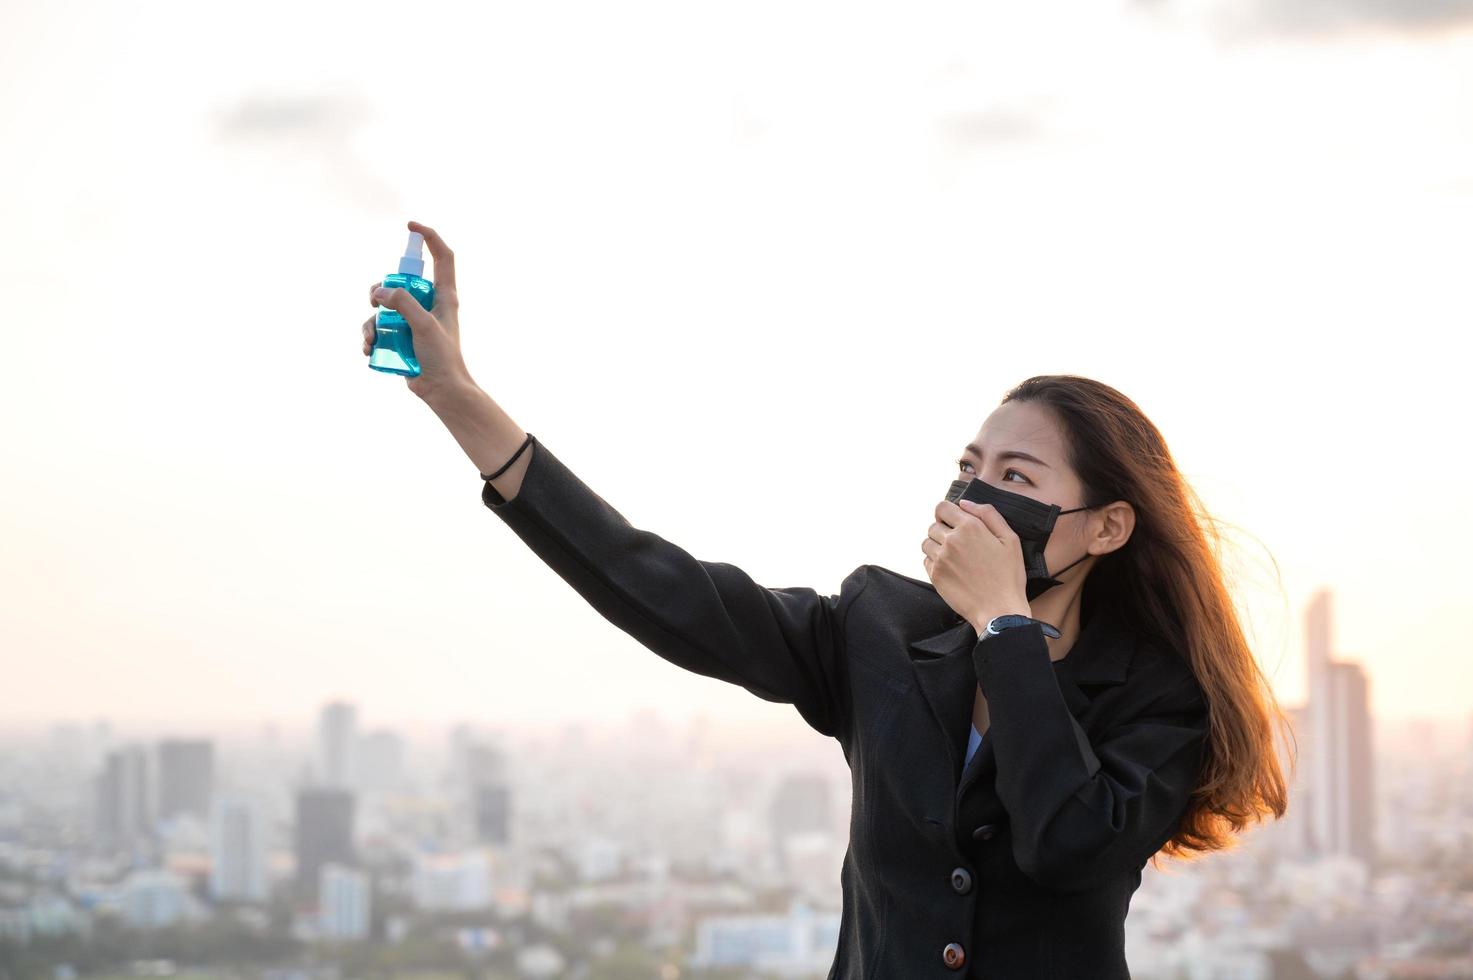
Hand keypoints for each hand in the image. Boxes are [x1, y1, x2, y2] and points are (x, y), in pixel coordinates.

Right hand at [362, 220, 474, 403]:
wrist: (441, 391)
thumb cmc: (442, 358)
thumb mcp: (425, 326)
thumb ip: (404, 303)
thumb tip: (380, 292)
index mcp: (443, 296)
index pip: (442, 257)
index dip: (429, 237)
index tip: (410, 226)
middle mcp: (428, 304)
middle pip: (399, 282)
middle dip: (381, 289)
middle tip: (374, 300)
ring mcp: (413, 320)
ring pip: (383, 307)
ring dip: (371, 320)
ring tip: (371, 338)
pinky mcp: (401, 337)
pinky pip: (379, 328)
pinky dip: (370, 336)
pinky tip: (369, 349)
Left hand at [922, 499, 1031, 630]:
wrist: (999, 610)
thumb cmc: (1008, 575)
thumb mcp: (1010, 539)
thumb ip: (988, 515)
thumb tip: (965, 503)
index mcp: (970, 527)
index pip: (942, 507)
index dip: (947, 513)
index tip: (955, 522)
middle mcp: (951, 540)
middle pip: (933, 525)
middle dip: (943, 530)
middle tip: (959, 544)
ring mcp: (941, 558)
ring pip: (927, 542)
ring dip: (937, 546)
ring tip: (955, 557)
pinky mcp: (935, 575)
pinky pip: (926, 560)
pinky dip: (935, 562)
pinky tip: (952, 570)